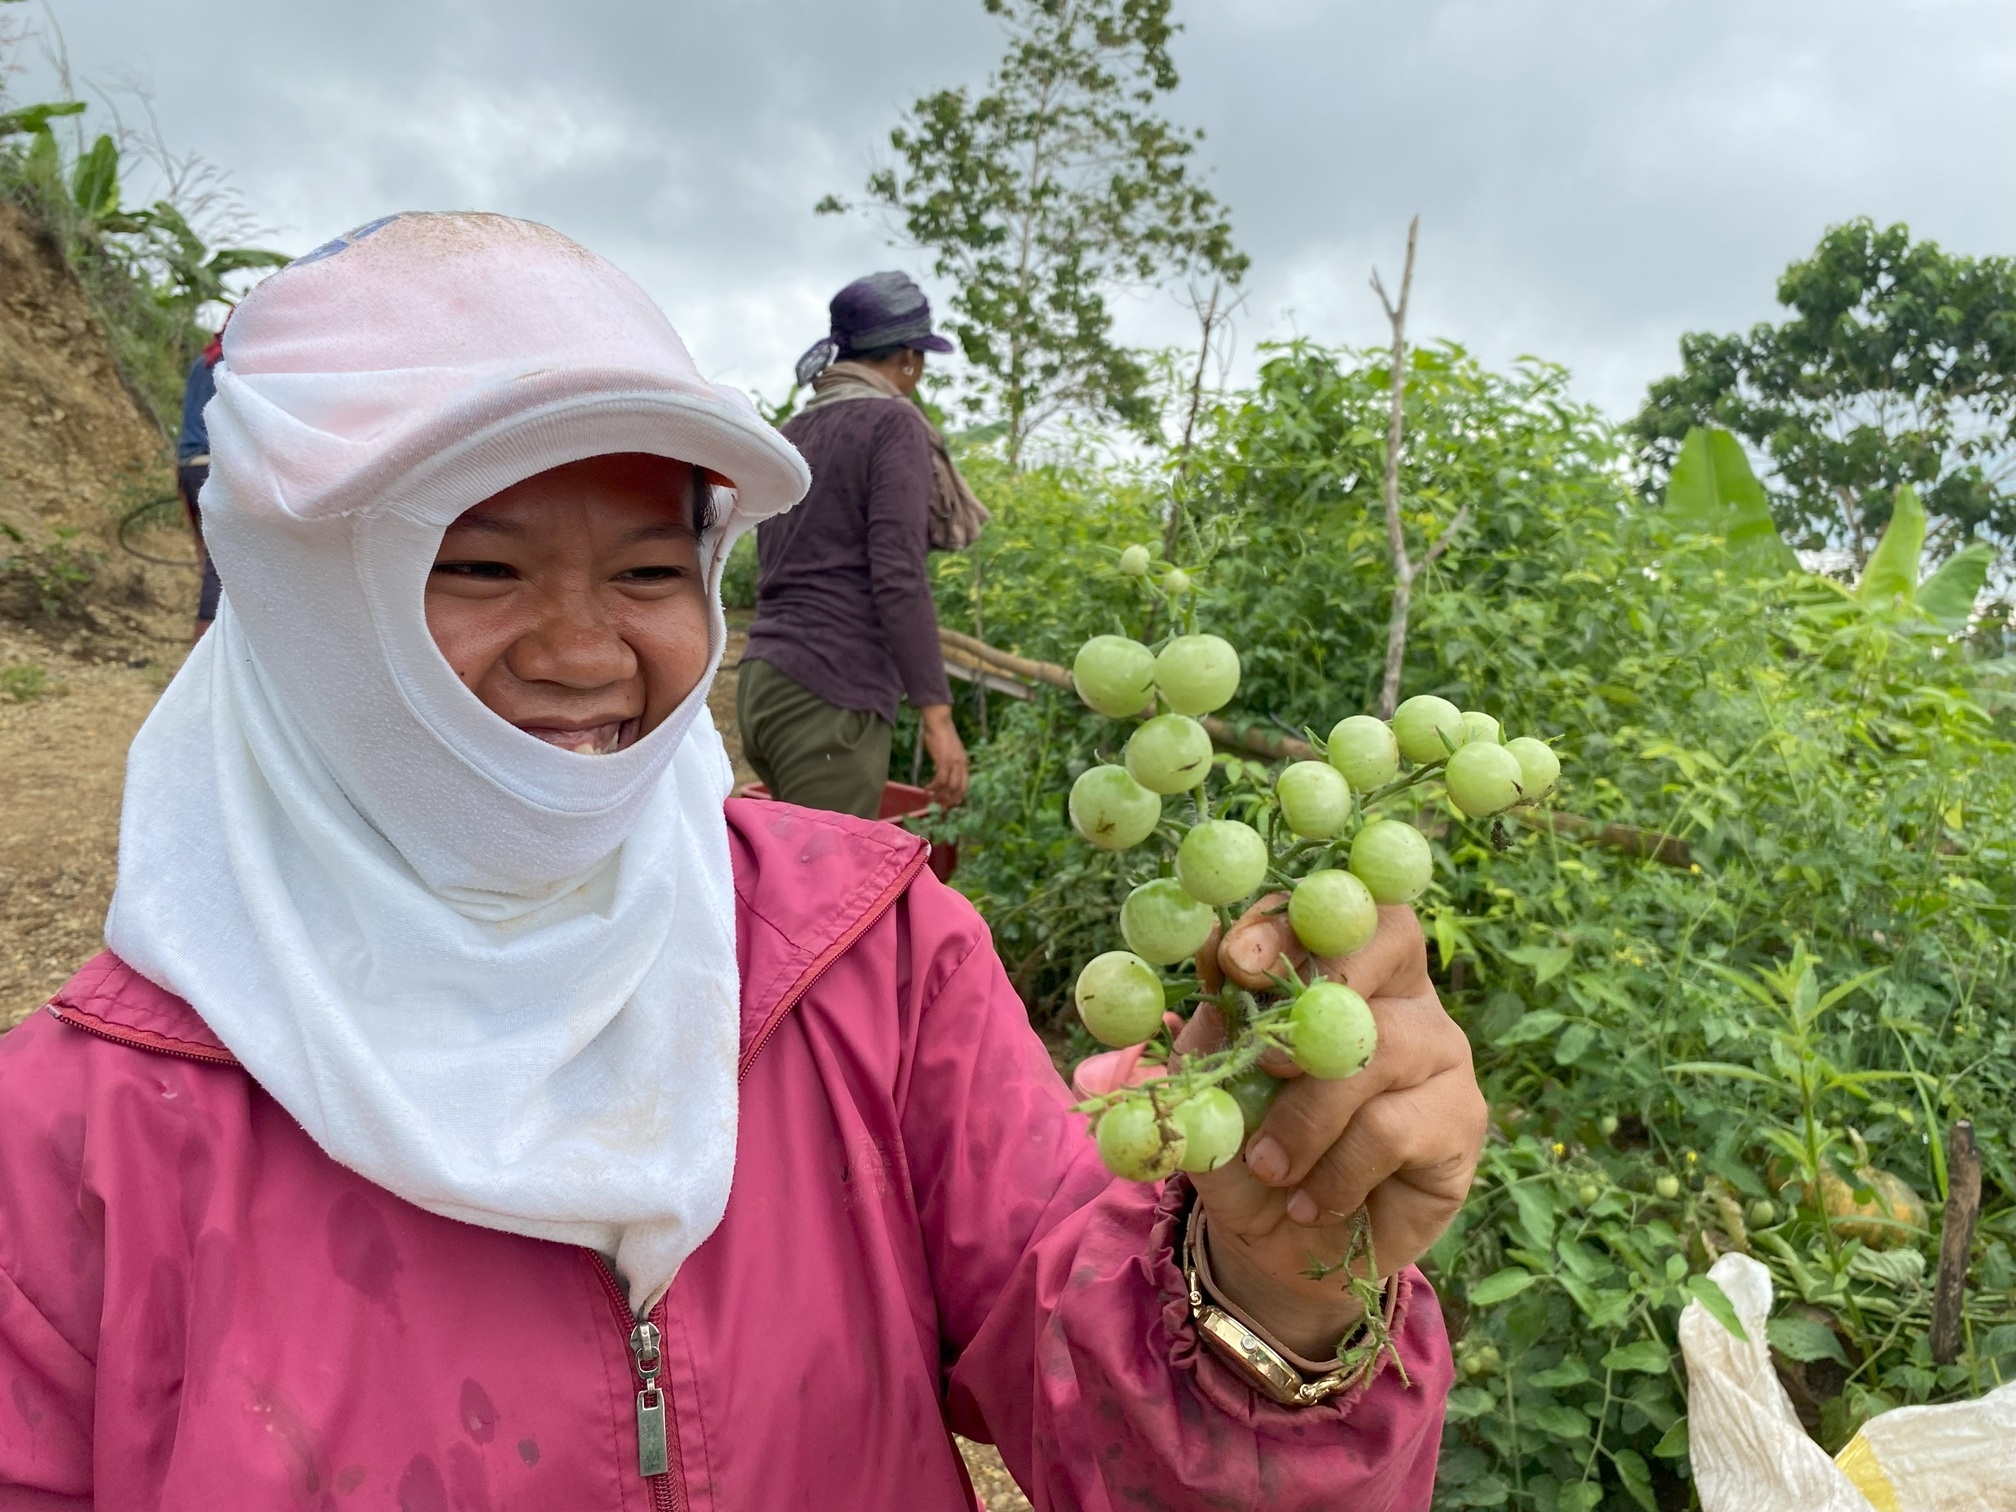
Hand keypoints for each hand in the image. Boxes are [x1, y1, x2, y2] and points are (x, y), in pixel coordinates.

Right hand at [918, 704, 968, 807]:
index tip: (950, 803)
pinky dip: (933, 787)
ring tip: (930, 798)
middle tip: (940, 807)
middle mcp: (962, 764)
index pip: (965, 784)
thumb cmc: (941, 734)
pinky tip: (926, 789)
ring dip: (939, 795)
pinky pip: (940, 780)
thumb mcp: (950, 750)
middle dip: (950, 800)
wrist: (939, 722)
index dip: (958, 796)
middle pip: (960, 789)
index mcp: (964, 762)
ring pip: (949, 787)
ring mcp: (953, 762)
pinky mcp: (944, 760)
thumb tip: (945, 773)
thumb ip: (950, 761)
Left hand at [1181, 899, 1485, 1359]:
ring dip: (1307, 1115)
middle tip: (1267, 1052)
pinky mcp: (1460, 1122)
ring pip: (1377, 1049)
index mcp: (1342, 967)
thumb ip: (1210, 1042)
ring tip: (1269, 1165)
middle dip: (1319, 982)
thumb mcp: (1212, 1095)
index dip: (1289, 919)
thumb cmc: (1251, 1154)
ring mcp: (1441, 1054)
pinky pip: (1392, 1129)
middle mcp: (1403, 995)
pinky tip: (1310, 1199)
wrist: (1290, 1248)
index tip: (1233, 960)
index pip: (1333, 910)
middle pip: (1386, 941)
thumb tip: (1210, 986)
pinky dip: (1336, 1170)